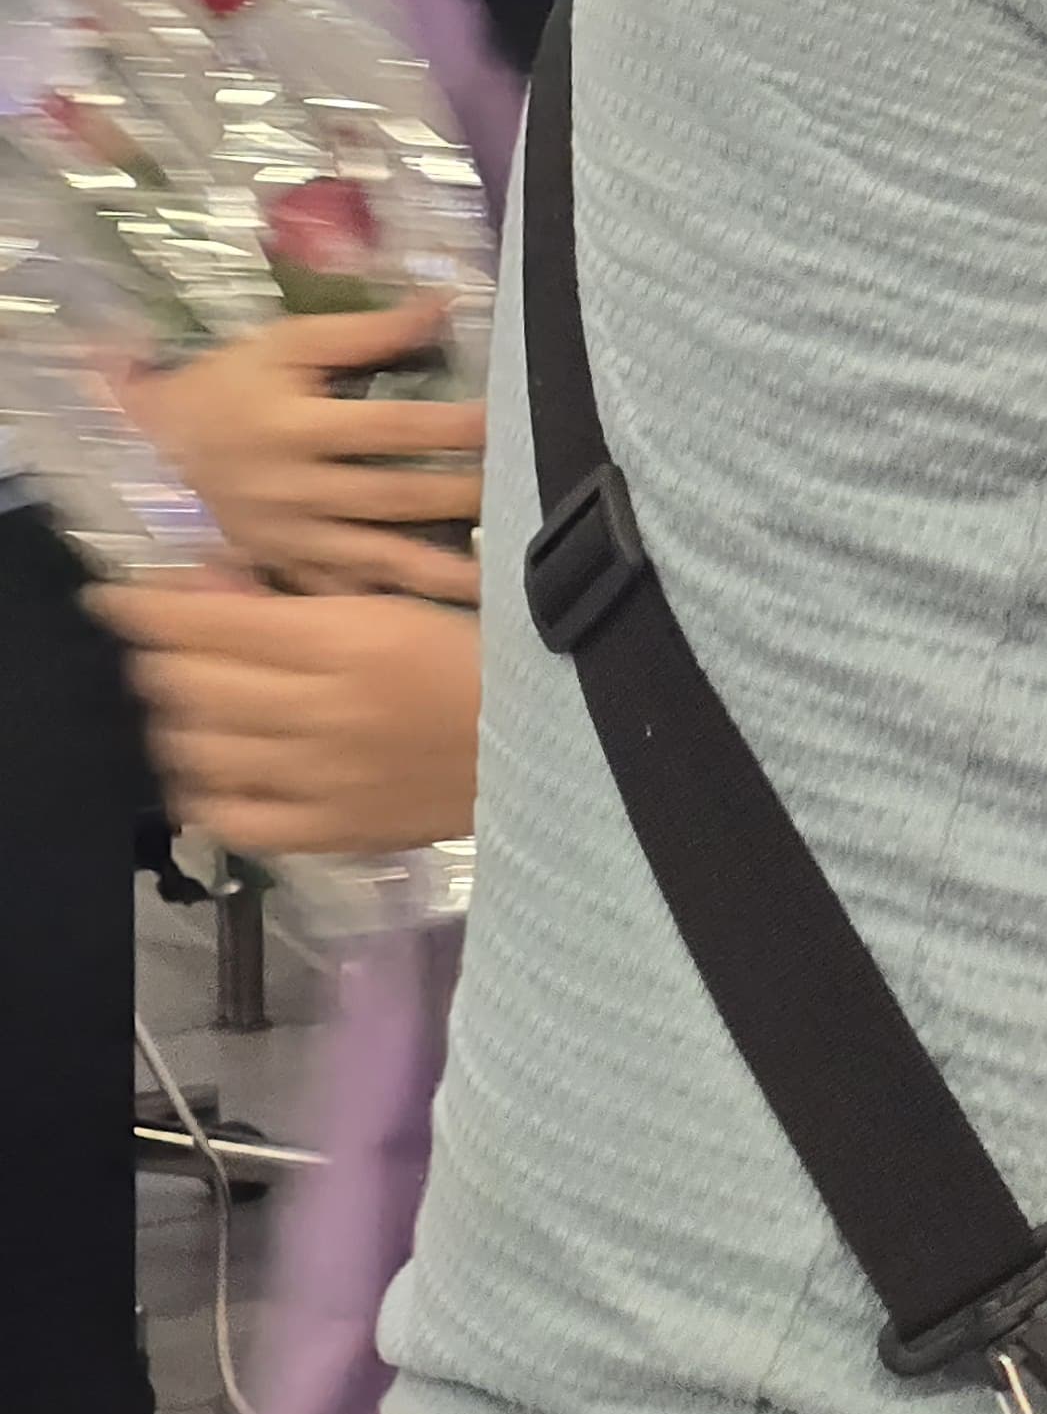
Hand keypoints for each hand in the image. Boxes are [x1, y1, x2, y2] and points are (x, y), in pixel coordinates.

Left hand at [86, 583, 481, 853]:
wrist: (560, 740)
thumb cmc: (484, 653)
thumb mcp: (398, 602)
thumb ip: (301, 596)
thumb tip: (212, 581)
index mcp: (345, 638)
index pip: (203, 623)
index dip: (144, 607)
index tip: (118, 598)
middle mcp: (319, 710)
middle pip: (186, 683)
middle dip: (159, 655)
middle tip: (170, 643)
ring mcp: (319, 778)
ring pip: (196, 749)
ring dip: (177, 717)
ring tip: (194, 701)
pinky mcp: (330, 831)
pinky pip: (230, 817)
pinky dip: (203, 790)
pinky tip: (213, 766)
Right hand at [117, 298, 484, 601]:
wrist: (159, 440)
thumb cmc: (233, 382)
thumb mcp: (289, 343)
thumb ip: (366, 332)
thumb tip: (444, 304)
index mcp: (295, 428)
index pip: (391, 428)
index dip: (453, 426)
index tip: (509, 423)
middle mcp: (294, 488)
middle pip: (393, 496)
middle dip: (462, 498)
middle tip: (531, 495)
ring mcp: (290, 536)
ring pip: (376, 556)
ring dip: (440, 570)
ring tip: (501, 581)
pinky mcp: (285, 566)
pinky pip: (342, 591)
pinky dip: (388, 605)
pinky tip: (438, 619)